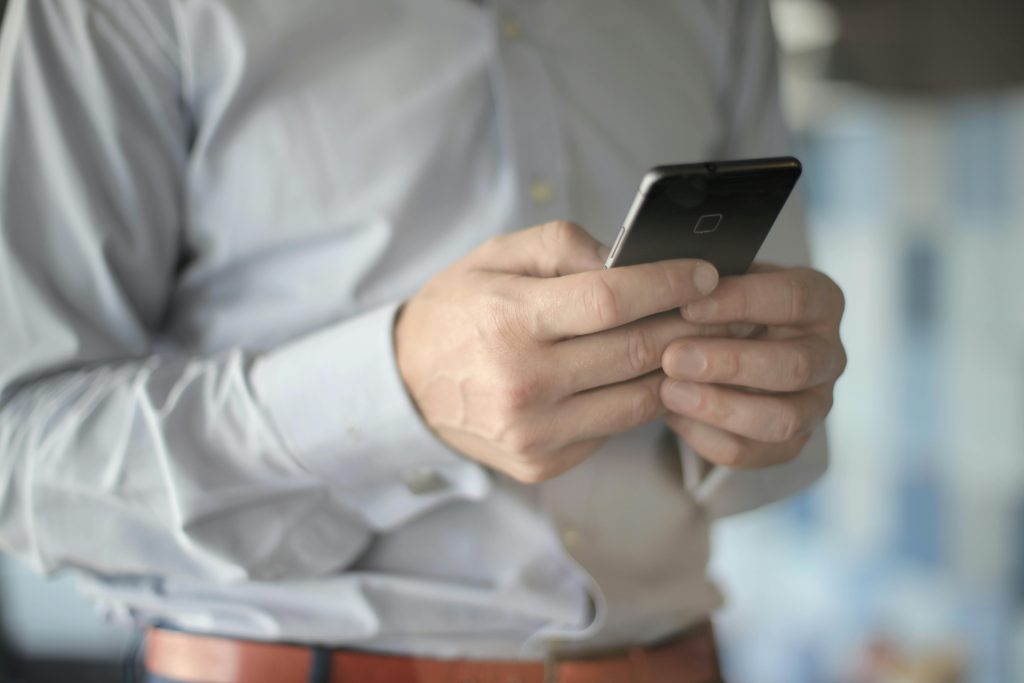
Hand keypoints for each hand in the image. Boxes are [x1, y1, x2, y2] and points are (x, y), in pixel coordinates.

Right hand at [396, 221, 722, 482]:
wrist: (407, 384)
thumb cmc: (458, 310)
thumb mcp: (496, 256)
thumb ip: (563, 246)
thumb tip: (630, 260)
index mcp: (510, 321)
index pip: (612, 301)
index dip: (668, 283)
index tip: (704, 273)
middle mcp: (523, 384)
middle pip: (636, 352)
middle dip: (690, 325)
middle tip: (721, 307)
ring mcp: (533, 434)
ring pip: (637, 401)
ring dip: (676, 370)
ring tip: (695, 341)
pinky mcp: (541, 464)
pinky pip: (612, 431)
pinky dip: (634, 402)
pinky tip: (643, 377)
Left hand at [660, 264, 845, 468]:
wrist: (728, 342)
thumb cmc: (722, 303)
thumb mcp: (720, 280)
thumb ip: (706, 281)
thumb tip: (671, 280)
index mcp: (820, 301)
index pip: (793, 298)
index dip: (741, 301)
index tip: (688, 304)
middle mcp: (828, 355)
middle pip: (794, 365)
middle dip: (729, 363)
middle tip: (673, 357)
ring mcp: (815, 405)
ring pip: (781, 420)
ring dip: (719, 407)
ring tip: (668, 391)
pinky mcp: (790, 444)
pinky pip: (752, 452)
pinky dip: (707, 436)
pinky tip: (672, 415)